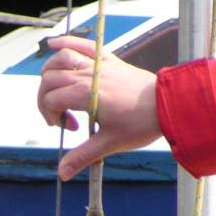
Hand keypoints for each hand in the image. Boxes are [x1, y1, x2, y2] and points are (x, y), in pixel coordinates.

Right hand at [37, 36, 162, 180]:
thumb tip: (62, 174)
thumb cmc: (140, 124)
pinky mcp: (108, 60)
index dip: (52, 116)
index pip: (50, 100)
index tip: (71, 128)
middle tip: (62, 116)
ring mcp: (98, 65)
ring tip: (56, 91)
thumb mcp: (108, 143)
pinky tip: (52, 44)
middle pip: (49, 79)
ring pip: (59, 59)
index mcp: (85, 94)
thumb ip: (82, 156)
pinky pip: (83, 44)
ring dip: (50, 74)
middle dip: (46, 99)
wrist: (169, 105)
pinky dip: (65, 42)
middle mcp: (88, 75)